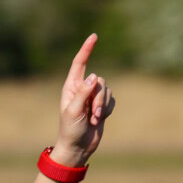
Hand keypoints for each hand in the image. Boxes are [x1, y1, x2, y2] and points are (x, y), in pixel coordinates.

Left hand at [53, 34, 114, 165]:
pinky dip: (108, 111)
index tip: (94, 36)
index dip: (87, 49)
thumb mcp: (74, 111)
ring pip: (107, 90)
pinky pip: (112, 101)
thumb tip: (94, 76)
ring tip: (94, 119)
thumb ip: (83, 93)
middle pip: (100, 81)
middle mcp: (82, 89)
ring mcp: (93, 97)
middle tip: (92, 114)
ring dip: (103, 106)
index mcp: (71, 87)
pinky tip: (100, 120)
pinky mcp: (102, 106)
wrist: (78, 147)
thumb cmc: (70, 129)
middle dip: (99, 98)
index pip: (80, 63)